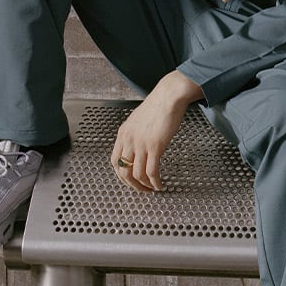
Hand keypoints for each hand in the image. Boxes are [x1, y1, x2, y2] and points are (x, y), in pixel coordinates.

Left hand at [111, 70, 203, 190]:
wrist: (169, 96)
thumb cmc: (159, 104)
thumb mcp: (139, 119)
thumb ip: (135, 132)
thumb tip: (139, 144)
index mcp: (123, 133)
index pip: (115, 161)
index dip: (121, 175)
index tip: (129, 180)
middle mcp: (129, 140)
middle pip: (123, 171)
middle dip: (132, 185)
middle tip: (141, 189)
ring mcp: (141, 144)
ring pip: (137, 174)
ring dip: (144, 186)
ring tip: (152, 189)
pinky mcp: (155, 146)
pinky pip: (152, 171)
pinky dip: (154, 181)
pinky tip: (159, 184)